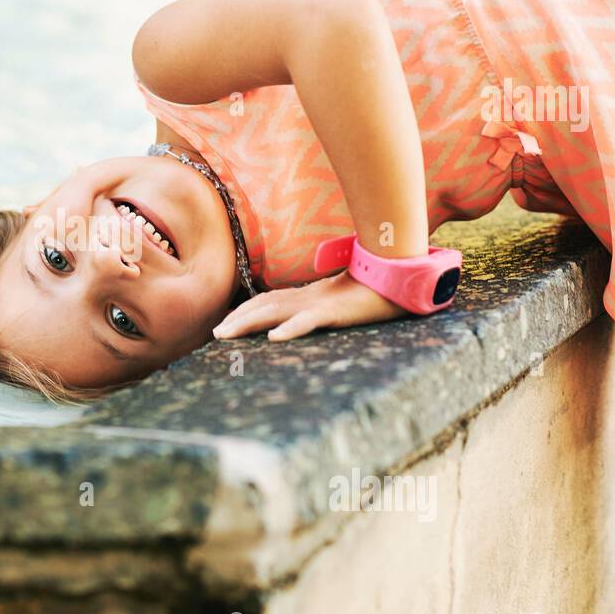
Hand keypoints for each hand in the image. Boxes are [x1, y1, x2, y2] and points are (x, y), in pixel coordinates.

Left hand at [212, 271, 408, 341]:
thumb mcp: (341, 301)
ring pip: (275, 312)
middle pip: (264, 305)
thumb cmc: (374, 290)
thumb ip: (324, 307)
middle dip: (238, 319)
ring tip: (226, 335)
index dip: (246, 310)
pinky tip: (273, 338)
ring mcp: (318, 303)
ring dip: (248, 323)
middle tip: (215, 333)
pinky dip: (289, 328)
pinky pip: (307, 321)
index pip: (269, 300)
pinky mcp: (333, 311)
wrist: (399, 275)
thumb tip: (311, 317)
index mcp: (308, 295)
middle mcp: (307, 297)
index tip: (227, 323)